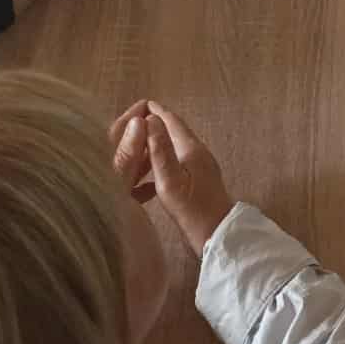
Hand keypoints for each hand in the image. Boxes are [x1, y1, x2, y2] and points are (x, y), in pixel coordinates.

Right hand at [109, 101, 233, 256]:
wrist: (217, 237)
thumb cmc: (192, 209)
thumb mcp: (170, 180)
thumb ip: (160, 149)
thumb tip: (150, 119)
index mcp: (191, 147)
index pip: (170, 119)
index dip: (153, 111)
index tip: (134, 107)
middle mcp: (197, 151)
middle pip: (171, 132)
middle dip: (150, 130)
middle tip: (127, 137)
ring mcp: (200, 166)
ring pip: (172, 149)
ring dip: (153, 151)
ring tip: (132, 161)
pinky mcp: (199, 180)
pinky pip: (175, 165)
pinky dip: (159, 167)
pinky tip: (145, 183)